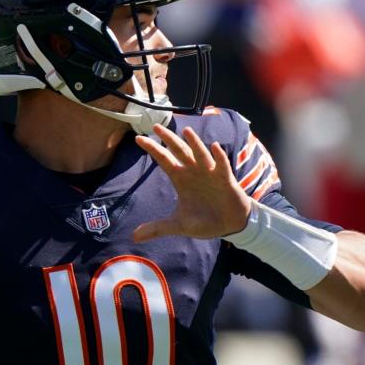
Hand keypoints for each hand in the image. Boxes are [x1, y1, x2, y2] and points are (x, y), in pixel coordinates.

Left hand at [133, 124, 250, 241]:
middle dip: (169, 139)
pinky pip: (222, 165)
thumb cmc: (205, 220)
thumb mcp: (179, 225)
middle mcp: (193, 171)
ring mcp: (210, 173)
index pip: (164, 160)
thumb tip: (134, 237)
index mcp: (180, 178)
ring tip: (186, 132)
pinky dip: (218, 157)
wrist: (229, 225)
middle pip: (179, 151)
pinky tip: (215, 147)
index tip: (138, 138)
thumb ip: (158, 228)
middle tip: (156, 127)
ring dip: (194, 143)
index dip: (153, 149)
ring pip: (200, 154)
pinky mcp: (225, 179)